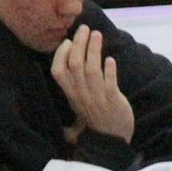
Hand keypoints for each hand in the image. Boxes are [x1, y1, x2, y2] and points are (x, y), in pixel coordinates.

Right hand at [51, 23, 134, 143]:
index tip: (68, 41)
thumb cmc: (95, 121)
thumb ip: (70, 89)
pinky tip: (110, 59)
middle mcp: (81, 95)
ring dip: (94, 50)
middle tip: (85, 29)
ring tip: (97, 34)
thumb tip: (62, 69)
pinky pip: (109, 83)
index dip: (61, 54)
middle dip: (79, 44)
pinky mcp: (113, 101)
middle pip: (75, 65)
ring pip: (91, 70)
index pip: (58, 72)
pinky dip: (109, 70)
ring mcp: (97, 98)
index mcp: (71, 95)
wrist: (111, 141)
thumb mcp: (77, 109)